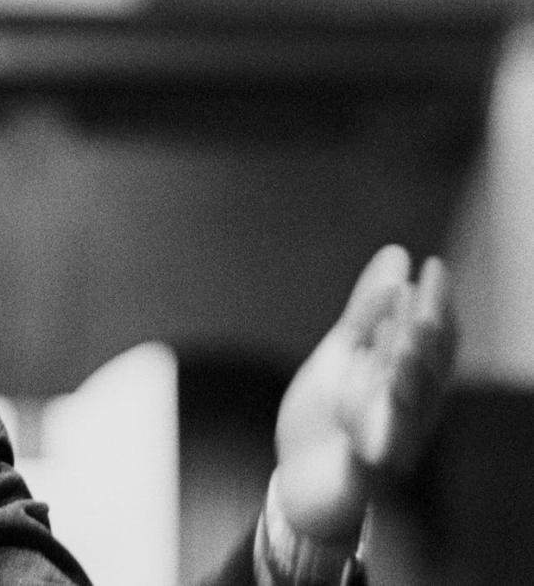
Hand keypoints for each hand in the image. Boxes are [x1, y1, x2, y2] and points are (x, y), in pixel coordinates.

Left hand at [272, 245, 455, 544]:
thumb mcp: (343, 352)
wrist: (300, 482)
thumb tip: (398, 254)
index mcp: (405, 380)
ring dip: (409, 377)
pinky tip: (373, 409)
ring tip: (407, 342)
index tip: (434, 267)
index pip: (430, 339)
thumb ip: (368, 309)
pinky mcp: (362, 478)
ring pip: (407, 412)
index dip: (436, 304)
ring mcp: (389, 447)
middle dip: (427, 337)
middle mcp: (408, 413)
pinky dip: (372, 435)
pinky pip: (371, 459)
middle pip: (425, 372)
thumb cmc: (330, 416)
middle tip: (423, 299)